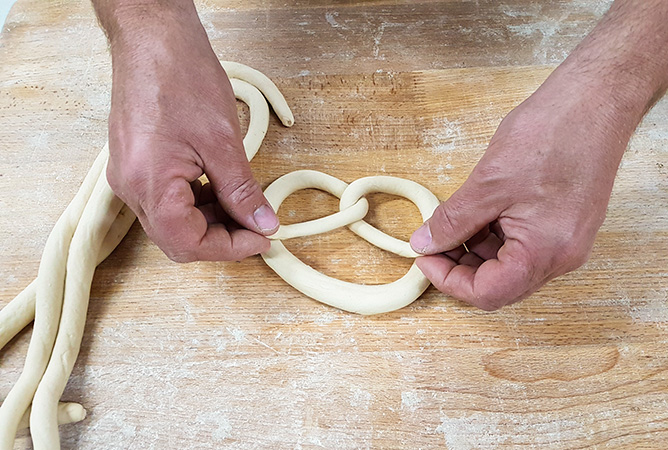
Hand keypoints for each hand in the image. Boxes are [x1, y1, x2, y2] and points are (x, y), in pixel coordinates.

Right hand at [104, 5, 277, 261]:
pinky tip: (221, 190)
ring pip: (172, 222)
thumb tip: (262, 223)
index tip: (262, 239)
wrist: (152, 37)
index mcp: (149, 185)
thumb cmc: (181, 76)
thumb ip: (242, 190)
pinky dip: (196, 203)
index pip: (189, 243)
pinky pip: (166, 200)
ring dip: (210, 221)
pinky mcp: (134, 165)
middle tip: (256, 227)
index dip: (230, 248)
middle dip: (221, 239)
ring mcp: (128, 176)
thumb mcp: (222, 140)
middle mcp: (131, 187)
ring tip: (244, 206)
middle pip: (177, 239)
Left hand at [410, 74, 631, 309]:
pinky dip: (495, 237)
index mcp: (546, 252)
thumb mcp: (488, 183)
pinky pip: (524, 246)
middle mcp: (562, 256)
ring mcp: (566, 241)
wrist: (596, 100)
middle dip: (461, 268)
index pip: (489, 293)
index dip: (449, 281)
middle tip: (433, 243)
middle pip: (501, 285)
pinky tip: (477, 215)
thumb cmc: (553, 134)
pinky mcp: (565, 225)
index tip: (425, 258)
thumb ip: (453, 220)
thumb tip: (425, 243)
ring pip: (510, 266)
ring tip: (452, 223)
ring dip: (476, 252)